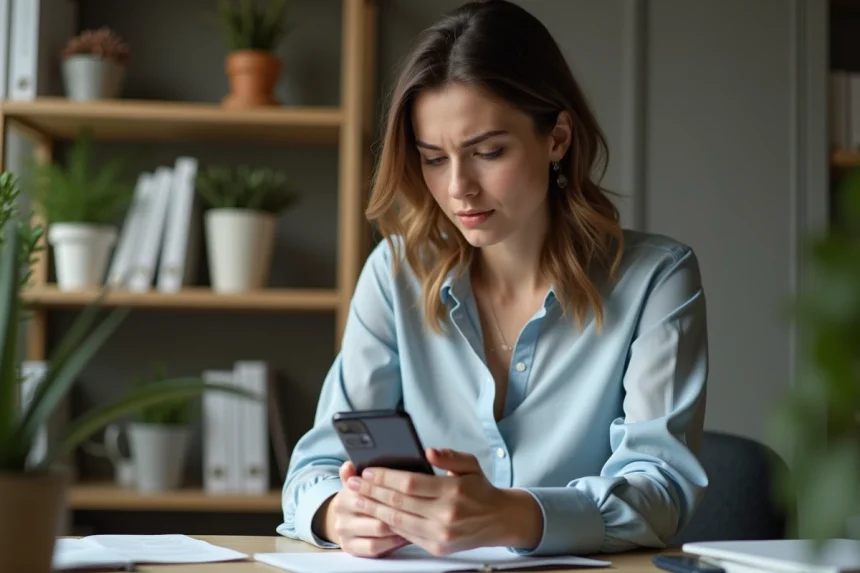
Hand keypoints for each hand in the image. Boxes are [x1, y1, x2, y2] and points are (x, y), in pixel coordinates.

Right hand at [318, 461, 409, 556]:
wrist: (347, 521)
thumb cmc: (362, 498)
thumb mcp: (360, 483)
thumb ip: (357, 472)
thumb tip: (349, 464)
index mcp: (344, 492)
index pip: (369, 490)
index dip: (391, 489)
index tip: (410, 489)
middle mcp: (340, 512)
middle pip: (374, 509)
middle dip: (398, 508)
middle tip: (420, 506)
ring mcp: (343, 531)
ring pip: (377, 528)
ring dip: (398, 525)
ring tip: (416, 520)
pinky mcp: (349, 548)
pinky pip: (374, 546)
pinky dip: (391, 542)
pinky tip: (404, 536)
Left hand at [347, 448, 539, 554]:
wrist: (499, 520)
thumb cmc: (480, 488)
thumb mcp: (471, 465)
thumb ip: (450, 455)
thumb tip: (428, 451)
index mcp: (453, 491)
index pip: (410, 483)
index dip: (385, 477)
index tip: (368, 470)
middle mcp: (446, 515)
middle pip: (399, 503)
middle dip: (372, 491)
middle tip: (353, 483)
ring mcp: (440, 534)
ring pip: (398, 521)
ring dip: (374, 509)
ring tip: (357, 498)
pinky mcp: (437, 546)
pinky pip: (406, 534)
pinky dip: (388, 523)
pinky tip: (376, 512)